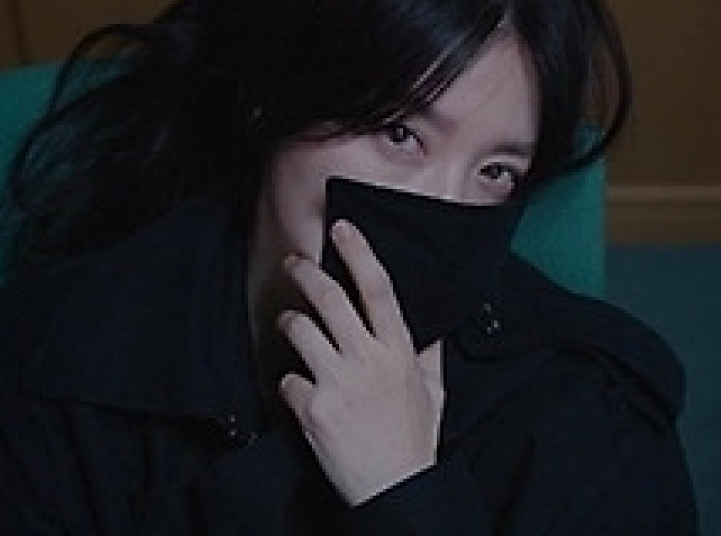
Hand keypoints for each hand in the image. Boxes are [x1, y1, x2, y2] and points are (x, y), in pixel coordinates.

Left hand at [278, 220, 444, 505]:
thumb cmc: (413, 442)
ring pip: (299, 329)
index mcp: (399, 351)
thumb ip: (427, 356)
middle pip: (329, 299)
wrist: (393, 491)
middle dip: (305, 272)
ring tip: (291, 325)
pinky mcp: (312, 408)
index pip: (377, 288)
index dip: (358, 253)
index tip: (342, 229)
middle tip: (293, 262)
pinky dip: (291, 383)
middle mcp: (368, 360)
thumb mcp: (432, 392)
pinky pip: (288, 378)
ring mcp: (337, 383)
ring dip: (290, 322)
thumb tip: (430, 331)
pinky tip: (302, 393)